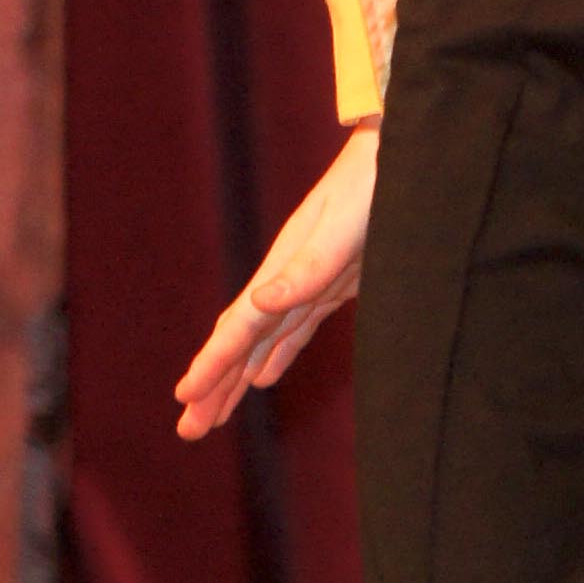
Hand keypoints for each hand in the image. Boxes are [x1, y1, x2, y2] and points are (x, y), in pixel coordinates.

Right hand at [172, 125, 380, 437]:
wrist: (399, 152)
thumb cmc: (374, 187)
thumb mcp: (344, 231)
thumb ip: (305, 270)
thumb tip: (258, 300)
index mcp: (282, 270)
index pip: (239, 328)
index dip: (213, 364)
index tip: (184, 398)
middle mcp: (286, 279)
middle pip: (241, 343)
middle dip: (215, 386)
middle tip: (188, 430)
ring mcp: (308, 282)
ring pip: (262, 342)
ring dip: (237, 380)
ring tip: (213, 416)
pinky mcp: (334, 284)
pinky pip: (294, 332)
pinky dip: (276, 357)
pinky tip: (264, 377)